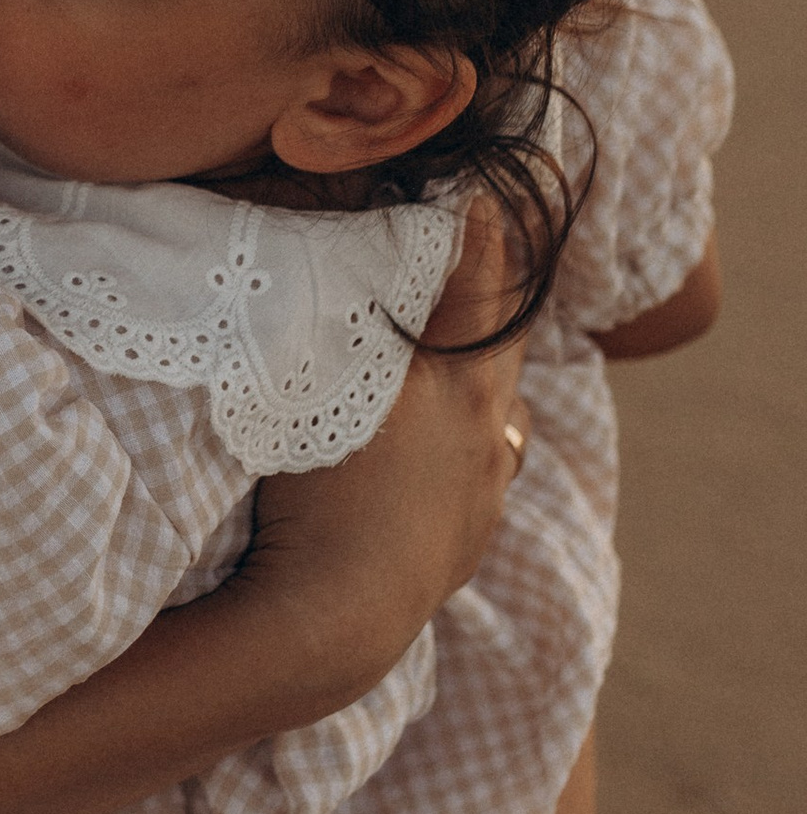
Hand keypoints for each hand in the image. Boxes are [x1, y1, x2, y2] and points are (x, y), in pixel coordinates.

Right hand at [238, 202, 529, 718]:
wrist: (332, 617)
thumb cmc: (309, 490)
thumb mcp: (313, 385)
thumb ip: (331, 318)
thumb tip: (330, 255)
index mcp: (450, 382)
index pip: (478, 288)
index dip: (481, 236)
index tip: (484, 196)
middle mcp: (483, 430)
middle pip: (503, 347)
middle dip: (496, 302)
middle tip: (489, 261)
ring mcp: (484, 490)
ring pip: (505, 419)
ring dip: (490, 385)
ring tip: (470, 367)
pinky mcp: (471, 540)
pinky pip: (490, 475)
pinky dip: (479, 449)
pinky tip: (453, 454)